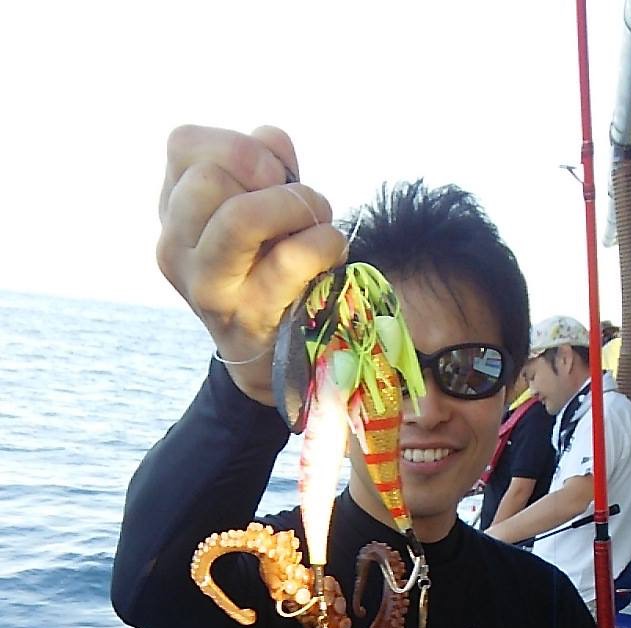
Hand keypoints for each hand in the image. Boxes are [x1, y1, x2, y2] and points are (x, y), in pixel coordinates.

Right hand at [157, 125, 346, 401]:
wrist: (272, 353)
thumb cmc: (268, 264)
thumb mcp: (256, 204)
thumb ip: (262, 160)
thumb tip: (272, 143)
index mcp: (172, 212)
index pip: (183, 144)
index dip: (237, 145)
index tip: (270, 174)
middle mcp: (176, 249)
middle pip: (207, 177)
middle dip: (270, 175)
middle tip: (299, 202)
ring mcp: (207, 288)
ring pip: (239, 217)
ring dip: (296, 207)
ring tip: (316, 223)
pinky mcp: (248, 318)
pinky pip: (289, 260)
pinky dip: (323, 243)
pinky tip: (332, 252)